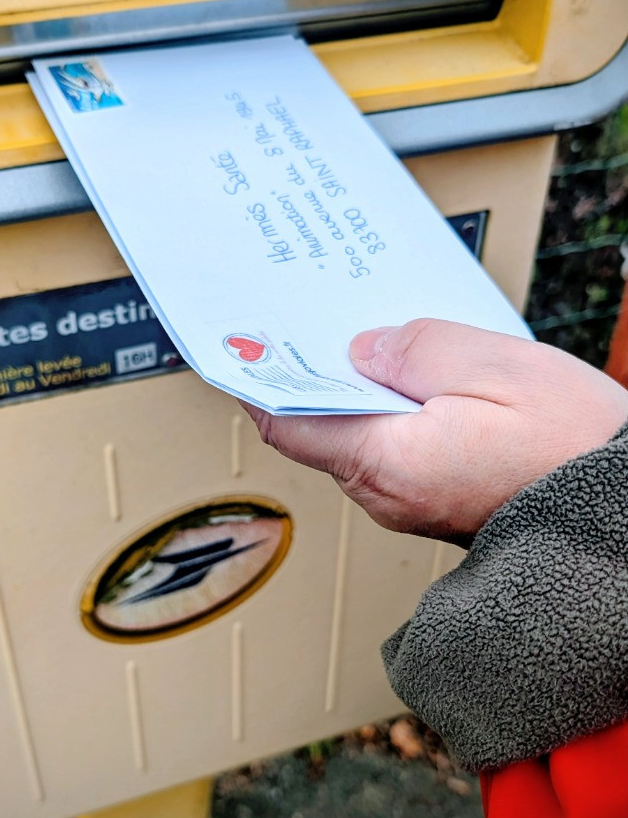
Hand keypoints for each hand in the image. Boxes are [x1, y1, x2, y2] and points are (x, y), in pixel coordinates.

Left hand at [241, 318, 627, 543]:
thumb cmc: (576, 448)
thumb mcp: (494, 368)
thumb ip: (414, 350)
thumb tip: (363, 348)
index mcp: (386, 462)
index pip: (288, 420)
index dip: (258, 377)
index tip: (242, 340)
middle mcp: (386, 493)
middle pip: (319, 423)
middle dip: (312, 370)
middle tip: (310, 316)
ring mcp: (409, 501)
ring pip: (356, 432)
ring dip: (354, 386)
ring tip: (364, 335)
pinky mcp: (434, 496)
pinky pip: (390, 445)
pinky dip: (386, 407)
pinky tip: (407, 374)